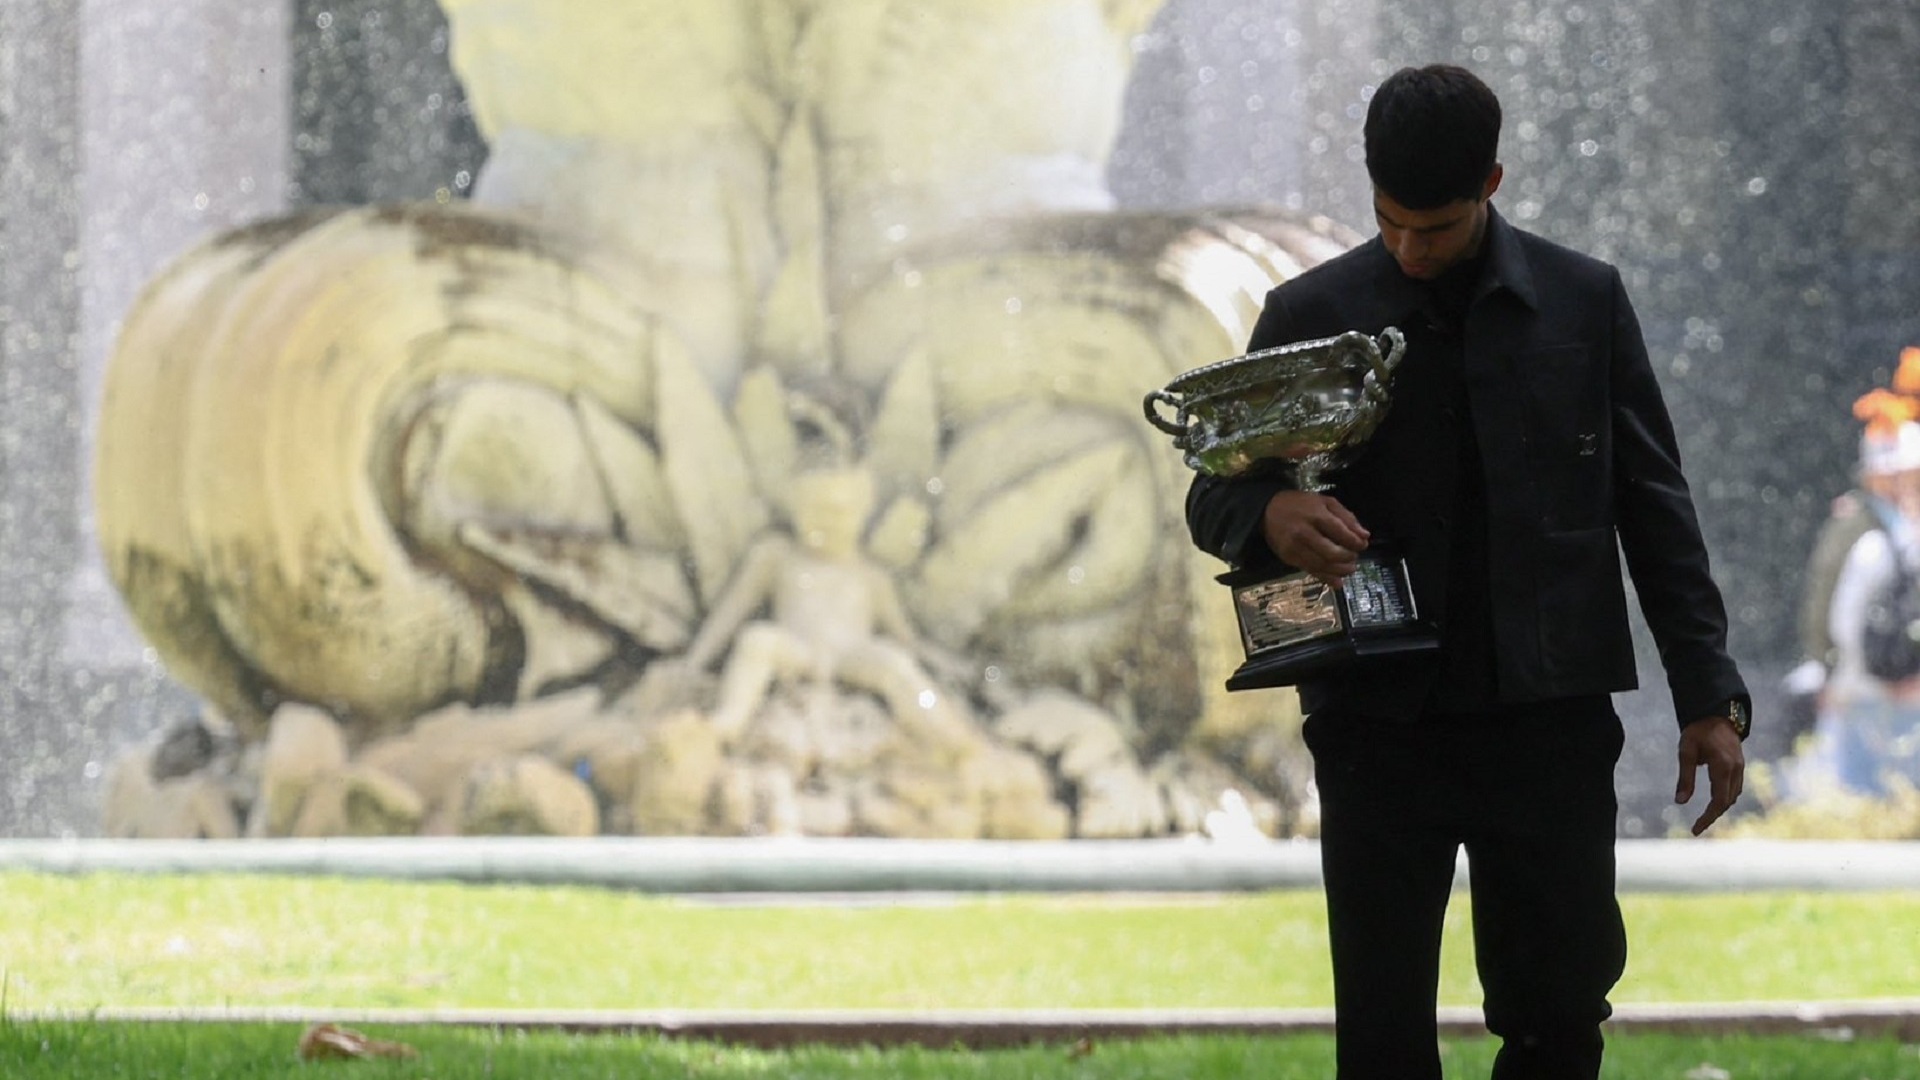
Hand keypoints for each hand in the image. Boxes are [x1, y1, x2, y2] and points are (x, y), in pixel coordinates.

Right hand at [1261, 489, 1369, 584]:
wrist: (1267, 511)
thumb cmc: (1300, 504)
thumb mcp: (1325, 502)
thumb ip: (1346, 517)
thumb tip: (1365, 535)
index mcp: (1315, 515)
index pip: (1341, 533)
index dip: (1355, 542)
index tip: (1363, 544)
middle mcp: (1304, 533)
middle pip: (1332, 553)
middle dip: (1348, 558)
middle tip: (1354, 557)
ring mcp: (1295, 548)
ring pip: (1322, 565)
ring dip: (1340, 570)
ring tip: (1349, 569)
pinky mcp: (1289, 558)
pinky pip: (1310, 571)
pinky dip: (1326, 578)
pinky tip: (1337, 581)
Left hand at [1674, 714, 1744, 835]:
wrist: (1716, 713)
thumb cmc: (1698, 731)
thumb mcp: (1686, 752)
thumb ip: (1685, 778)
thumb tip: (1680, 802)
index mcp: (1723, 767)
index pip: (1718, 801)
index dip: (1707, 818)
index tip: (1695, 829)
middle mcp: (1736, 770)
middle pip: (1727, 802)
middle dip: (1713, 816)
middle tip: (1697, 827)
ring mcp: (1740, 768)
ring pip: (1733, 796)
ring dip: (1720, 808)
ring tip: (1704, 818)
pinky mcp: (1740, 765)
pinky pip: (1735, 788)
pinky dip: (1725, 798)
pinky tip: (1715, 803)